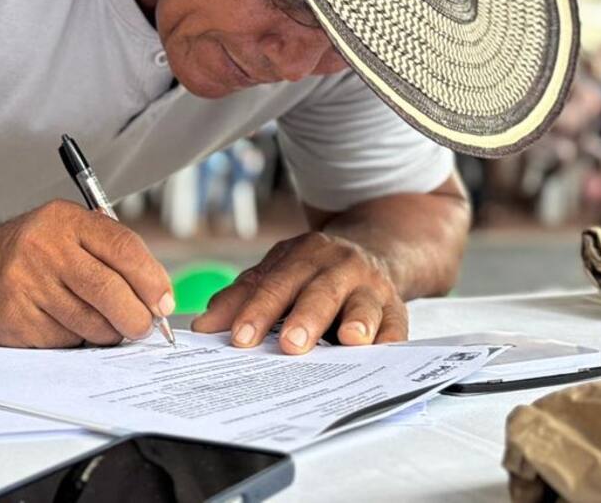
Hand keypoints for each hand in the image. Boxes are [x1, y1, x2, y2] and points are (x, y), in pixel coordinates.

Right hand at [0, 200, 173, 347]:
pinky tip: (64, 324)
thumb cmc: (33, 250)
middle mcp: (46, 249)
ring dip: (107, 332)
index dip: (152, 279)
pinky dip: (75, 339)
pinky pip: (65, 341)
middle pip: (109, 291)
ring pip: (91, 323)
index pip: (123, 248)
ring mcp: (28, 285)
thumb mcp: (71, 231)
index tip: (164, 302)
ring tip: (101, 323)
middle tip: (143, 326)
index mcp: (67, 221)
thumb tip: (158, 295)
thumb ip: (113, 253)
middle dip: (137, 317)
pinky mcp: (16, 319)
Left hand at [191, 232, 407, 354]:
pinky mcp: (396, 308)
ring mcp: (370, 286)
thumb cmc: (317, 271)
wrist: (377, 251)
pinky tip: (383, 350)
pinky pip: (396, 324)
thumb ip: (244, 296)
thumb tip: (203, 326)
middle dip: (305, 317)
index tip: (240, 338)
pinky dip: (391, 338)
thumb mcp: (280, 271)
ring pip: (363, 304)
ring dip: (357, 321)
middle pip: (319, 292)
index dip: (257, 310)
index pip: (276, 284)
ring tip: (349, 339)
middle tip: (290, 344)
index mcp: (305, 255)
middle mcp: (339, 266)